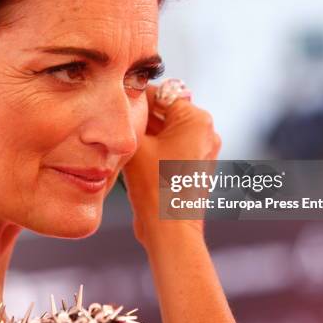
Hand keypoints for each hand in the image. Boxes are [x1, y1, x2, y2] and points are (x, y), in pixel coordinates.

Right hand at [122, 83, 220, 246]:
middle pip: (166, 112)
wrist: (170, 229)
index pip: (162, 93)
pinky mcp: (196, 166)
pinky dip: (156, 148)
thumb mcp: (136, 143)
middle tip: (118, 124)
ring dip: (148, 133)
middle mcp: (206, 131)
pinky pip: (173, 147)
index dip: (137, 97)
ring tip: (125, 142)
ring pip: (168, 130)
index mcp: (197, 119)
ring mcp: (203, 150)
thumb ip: (132, 120)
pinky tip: (136, 156)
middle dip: (143, 117)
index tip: (117, 103)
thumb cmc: (155, 186)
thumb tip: (123, 107)